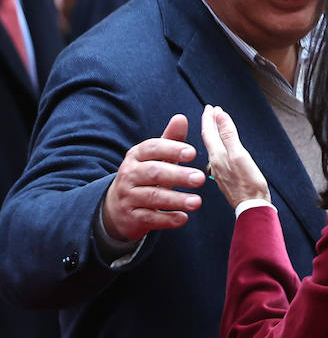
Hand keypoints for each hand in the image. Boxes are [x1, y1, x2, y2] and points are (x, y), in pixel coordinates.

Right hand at [101, 114, 204, 240]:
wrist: (118, 208)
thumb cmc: (145, 176)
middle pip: (154, 173)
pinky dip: (167, 219)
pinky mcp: (132, 217)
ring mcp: (129, 197)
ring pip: (153, 197)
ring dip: (176, 199)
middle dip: (178, 175)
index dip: (172, 149)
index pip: (152, 148)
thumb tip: (181, 117)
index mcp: (136, 156)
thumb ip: (170, 139)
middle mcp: (129, 175)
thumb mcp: (155, 157)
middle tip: (200, 178)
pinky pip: (150, 218)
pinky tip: (183, 218)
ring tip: (197, 202)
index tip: (193, 152)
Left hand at [200, 105, 268, 209]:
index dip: (209, 118)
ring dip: (214, 133)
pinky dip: (219, 145)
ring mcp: (219, 171)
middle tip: (213, 112)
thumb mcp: (239, 155)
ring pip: (213, 147)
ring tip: (217, 125)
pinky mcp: (225, 177)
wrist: (251, 207)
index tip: (210, 107)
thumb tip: (220, 116)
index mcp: (217, 155)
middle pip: (209, 138)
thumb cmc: (248, 184)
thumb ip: (229, 136)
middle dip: (211, 123)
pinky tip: (222, 147)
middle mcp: (215, 162)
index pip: (209, 132)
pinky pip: (218, 156)